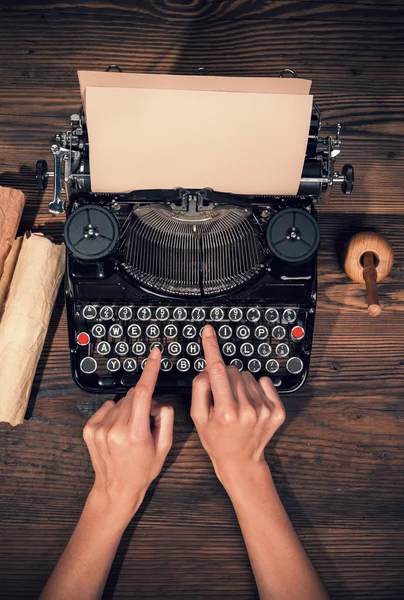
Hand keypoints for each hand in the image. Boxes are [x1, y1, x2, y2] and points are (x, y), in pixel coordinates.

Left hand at [83, 347, 173, 522]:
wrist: (117, 488)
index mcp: (136, 434)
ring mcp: (99, 429)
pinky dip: (115, 413)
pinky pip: (108, 407)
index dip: (150, 370)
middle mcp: (115, 429)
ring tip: (131, 430)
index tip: (154, 355)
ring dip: (129, 408)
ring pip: (121, 401)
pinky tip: (118, 430)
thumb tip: (158, 401)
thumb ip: (166, 418)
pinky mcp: (89, 429)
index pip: (144, 392)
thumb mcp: (164, 447)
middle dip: (144, 401)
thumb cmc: (143, 469)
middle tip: (146, 421)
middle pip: (134, 395)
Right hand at [191, 325, 284, 485]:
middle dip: (225, 377)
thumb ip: (200, 388)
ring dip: (240, 384)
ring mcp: (264, 410)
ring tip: (236, 403)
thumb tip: (209, 368)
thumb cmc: (216, 439)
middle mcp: (247, 410)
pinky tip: (250, 404)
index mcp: (225, 412)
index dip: (211, 347)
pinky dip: (256, 388)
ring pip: (248, 376)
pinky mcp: (277, 411)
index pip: (217, 370)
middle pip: (233, 371)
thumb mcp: (197, 416)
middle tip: (222, 396)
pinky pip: (264, 382)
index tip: (209, 331)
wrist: (240, 460)